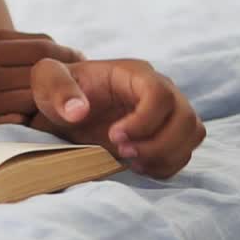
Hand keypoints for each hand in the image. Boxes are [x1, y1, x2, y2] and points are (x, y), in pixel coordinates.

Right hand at [0, 30, 83, 138]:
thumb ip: (23, 45)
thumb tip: (66, 50)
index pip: (41, 48)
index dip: (67, 54)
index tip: (80, 60)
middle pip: (42, 74)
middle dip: (66, 78)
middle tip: (80, 82)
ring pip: (36, 98)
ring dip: (53, 100)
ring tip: (65, 99)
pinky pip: (24, 119)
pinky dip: (36, 118)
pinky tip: (41, 116)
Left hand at [30, 58, 205, 178]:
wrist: (64, 106)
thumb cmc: (57, 87)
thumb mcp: (47, 80)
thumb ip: (59, 89)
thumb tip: (78, 111)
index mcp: (134, 73)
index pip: (160, 93)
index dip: (144, 120)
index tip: (114, 136)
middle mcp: (160, 90)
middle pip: (186, 117)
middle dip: (158, 143)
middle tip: (123, 152)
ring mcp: (167, 113)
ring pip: (191, 135)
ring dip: (165, 155)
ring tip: (129, 161)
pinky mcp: (166, 135)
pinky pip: (183, 153)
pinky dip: (165, 166)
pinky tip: (136, 166)